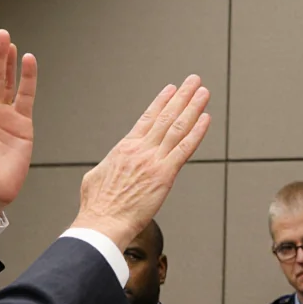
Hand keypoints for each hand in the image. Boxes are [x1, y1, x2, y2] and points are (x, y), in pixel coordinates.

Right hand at [72, 74, 212, 249]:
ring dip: (193, 107)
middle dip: (182, 96)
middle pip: (166, 116)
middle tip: (193, 81)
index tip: (171, 90)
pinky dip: (197, 133)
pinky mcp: (165, 175)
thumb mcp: (96, 177)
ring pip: (177, 127)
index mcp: (124, 148)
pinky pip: (185, 149)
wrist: (102, 222)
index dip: (161, 102)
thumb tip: (111, 168)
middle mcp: (141, 150)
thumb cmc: (97, 206)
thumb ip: (110, 167)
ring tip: (203, 92)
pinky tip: (206, 119)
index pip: (147, 118)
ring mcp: (154, 161)